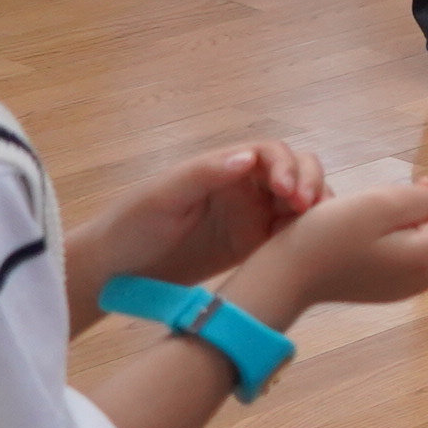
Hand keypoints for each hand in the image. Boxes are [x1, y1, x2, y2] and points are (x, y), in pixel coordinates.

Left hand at [75, 144, 324, 303]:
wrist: (112, 272)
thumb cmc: (130, 226)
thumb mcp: (163, 196)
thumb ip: (205, 174)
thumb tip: (250, 158)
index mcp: (223, 168)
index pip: (271, 154)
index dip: (288, 167)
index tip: (289, 192)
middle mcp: (243, 186)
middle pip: (294, 172)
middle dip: (309, 183)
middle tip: (307, 209)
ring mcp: (250, 215)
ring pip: (299, 201)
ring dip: (315, 207)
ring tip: (315, 229)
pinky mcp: (253, 245)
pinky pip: (290, 233)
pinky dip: (307, 234)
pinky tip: (306, 247)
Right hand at [237, 168, 427, 311]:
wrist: (285, 276)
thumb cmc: (330, 236)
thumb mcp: (381, 203)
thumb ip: (424, 198)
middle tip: (426, 180)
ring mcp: (411, 284)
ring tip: (410, 192)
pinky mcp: (393, 283)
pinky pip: (427, 251)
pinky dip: (423, 228)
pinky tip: (395, 215)